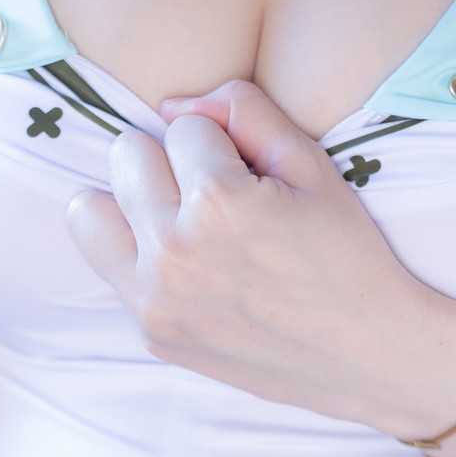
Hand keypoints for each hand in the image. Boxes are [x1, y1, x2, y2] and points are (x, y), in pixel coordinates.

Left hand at [65, 78, 433, 422]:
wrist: (366, 353)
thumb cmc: (347, 254)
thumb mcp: (312, 166)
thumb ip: (244, 110)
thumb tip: (171, 102)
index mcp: (217, 202)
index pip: (183, 126)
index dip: (221, 144)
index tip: (251, 177)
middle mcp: (174, 252)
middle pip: (124, 155)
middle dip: (165, 162)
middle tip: (209, 194)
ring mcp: (156, 300)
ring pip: (88, 211)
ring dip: (129, 203)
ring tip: (176, 220)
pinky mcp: (152, 333)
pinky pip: (110, 267)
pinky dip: (138, 257)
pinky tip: (188, 268)